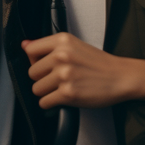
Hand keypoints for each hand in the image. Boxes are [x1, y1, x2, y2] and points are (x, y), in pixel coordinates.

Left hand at [21, 33, 144, 109]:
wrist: (120, 76)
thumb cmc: (98, 63)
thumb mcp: (74, 45)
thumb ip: (48, 46)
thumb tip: (24, 45)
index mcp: (62, 40)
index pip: (30, 50)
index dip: (34, 60)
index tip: (43, 65)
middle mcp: (61, 55)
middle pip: (31, 72)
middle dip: (42, 79)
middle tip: (56, 80)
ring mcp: (64, 75)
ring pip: (36, 89)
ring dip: (46, 93)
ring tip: (60, 89)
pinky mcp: (68, 94)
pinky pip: (44, 102)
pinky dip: (51, 104)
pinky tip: (62, 98)